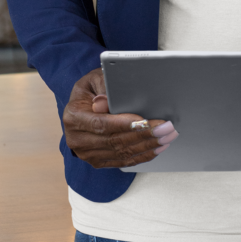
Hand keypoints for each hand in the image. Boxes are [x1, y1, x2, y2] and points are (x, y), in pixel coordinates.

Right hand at [63, 68, 177, 168]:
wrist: (82, 106)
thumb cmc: (92, 89)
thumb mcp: (94, 80)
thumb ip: (102, 88)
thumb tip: (105, 101)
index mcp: (73, 117)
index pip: (100, 124)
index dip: (123, 124)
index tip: (145, 121)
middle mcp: (77, 139)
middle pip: (114, 140)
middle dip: (144, 135)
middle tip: (166, 128)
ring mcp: (87, 153)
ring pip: (121, 152)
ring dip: (147, 146)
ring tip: (167, 137)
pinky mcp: (98, 161)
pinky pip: (122, 161)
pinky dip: (142, 155)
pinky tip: (157, 148)